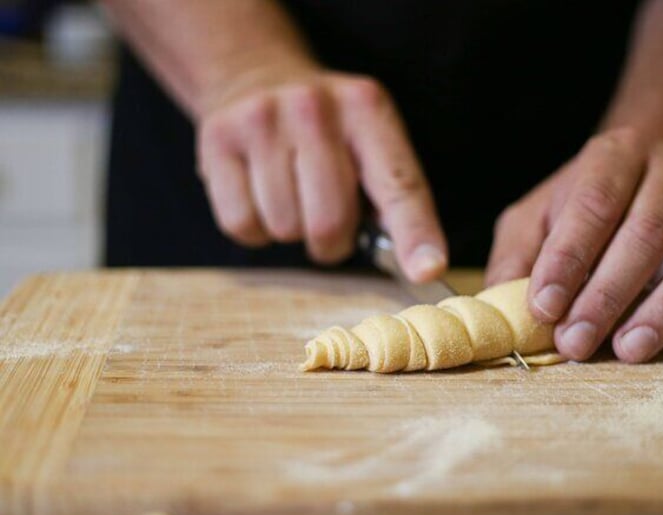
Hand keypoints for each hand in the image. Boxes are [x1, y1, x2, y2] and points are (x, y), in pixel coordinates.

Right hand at [196, 67, 446, 281]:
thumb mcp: (371, 140)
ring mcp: (260, 120)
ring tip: (291, 195)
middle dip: (332, 242)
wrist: (255, 75)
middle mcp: (313, 108)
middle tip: (328, 221)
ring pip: (284, 228)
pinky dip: (255, 229)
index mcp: (367, 109)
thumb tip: (416, 261)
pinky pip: (242, 224)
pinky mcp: (216, 139)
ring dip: (292, 231)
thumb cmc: (327, 130)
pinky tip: (260, 195)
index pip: (398, 184)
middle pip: (330, 222)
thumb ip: (393, 194)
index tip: (427, 270)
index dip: (415, 234)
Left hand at [486, 128, 662, 362]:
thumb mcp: (536, 217)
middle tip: (576, 342)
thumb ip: (517, 257)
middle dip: (608, 295)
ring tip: (628, 351)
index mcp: (614, 156)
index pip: (593, 204)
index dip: (568, 259)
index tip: (545, 309)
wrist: (651, 173)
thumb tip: (501, 309)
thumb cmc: (584, 204)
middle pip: (648, 231)